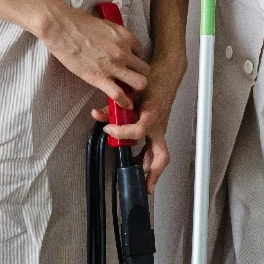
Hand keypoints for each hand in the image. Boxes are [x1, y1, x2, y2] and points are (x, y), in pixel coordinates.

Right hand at [38, 0, 148, 109]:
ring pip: (139, 83)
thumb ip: (114, 35)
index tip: (128, 63)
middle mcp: (124, 52)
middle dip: (139, 75)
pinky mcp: (99, 78)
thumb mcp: (105, 24)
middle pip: (145, 69)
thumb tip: (114, 41)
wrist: (61, 28)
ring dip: (135, 88)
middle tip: (130, 78)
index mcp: (125, 36)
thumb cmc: (77, 22)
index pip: (140, 52)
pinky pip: (119, 95)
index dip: (135, 59)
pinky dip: (123, 102)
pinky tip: (123, 104)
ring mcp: (113, 66)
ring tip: (128, 91)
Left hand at [91, 61, 182, 192]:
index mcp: (152, 115)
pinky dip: (146, 161)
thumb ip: (113, 106)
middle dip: (152, 173)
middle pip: (161, 156)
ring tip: (134, 180)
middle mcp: (159, 127)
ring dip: (148, 170)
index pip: (139, 130)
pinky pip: (154, 151)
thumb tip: (96, 115)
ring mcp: (160, 132)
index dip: (123, 132)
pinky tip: (135, 166)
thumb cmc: (150, 82)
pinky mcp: (159, 133)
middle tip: (141, 188)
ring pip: (159, 157)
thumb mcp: (130, 91)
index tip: (109, 130)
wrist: (167, 76)